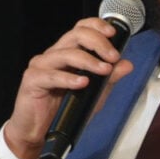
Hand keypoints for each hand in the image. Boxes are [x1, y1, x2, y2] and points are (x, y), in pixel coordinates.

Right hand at [4, 17, 134, 158]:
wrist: (39, 132)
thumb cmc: (64, 110)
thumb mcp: (95, 94)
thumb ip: (109, 78)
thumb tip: (127, 65)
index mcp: (68, 52)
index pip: (81, 28)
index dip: (97, 26)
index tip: (113, 34)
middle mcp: (54, 54)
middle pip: (76, 35)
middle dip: (98, 43)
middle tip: (113, 57)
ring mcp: (42, 65)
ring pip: (66, 54)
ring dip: (89, 61)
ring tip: (104, 70)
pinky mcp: (33, 80)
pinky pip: (52, 76)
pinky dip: (69, 79)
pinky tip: (83, 83)